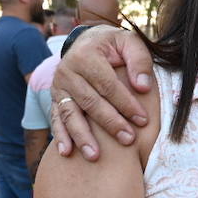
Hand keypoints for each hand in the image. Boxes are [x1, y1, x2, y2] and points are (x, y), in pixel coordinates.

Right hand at [50, 26, 153, 160]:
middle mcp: (67, 71)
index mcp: (86, 55)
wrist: (86, 41)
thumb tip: (143, 87)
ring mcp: (58, 87)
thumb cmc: (113, 45)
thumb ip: (139, 61)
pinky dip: (60, 136)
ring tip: (94, 156)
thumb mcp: (129, 42)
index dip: (126, 103)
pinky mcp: (54, 99)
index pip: (107, 84)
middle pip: (90, 102)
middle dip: (110, 123)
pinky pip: (56, 119)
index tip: (142, 120)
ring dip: (82, 136)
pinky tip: (66, 153)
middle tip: (127, 139)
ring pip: (70, 114)